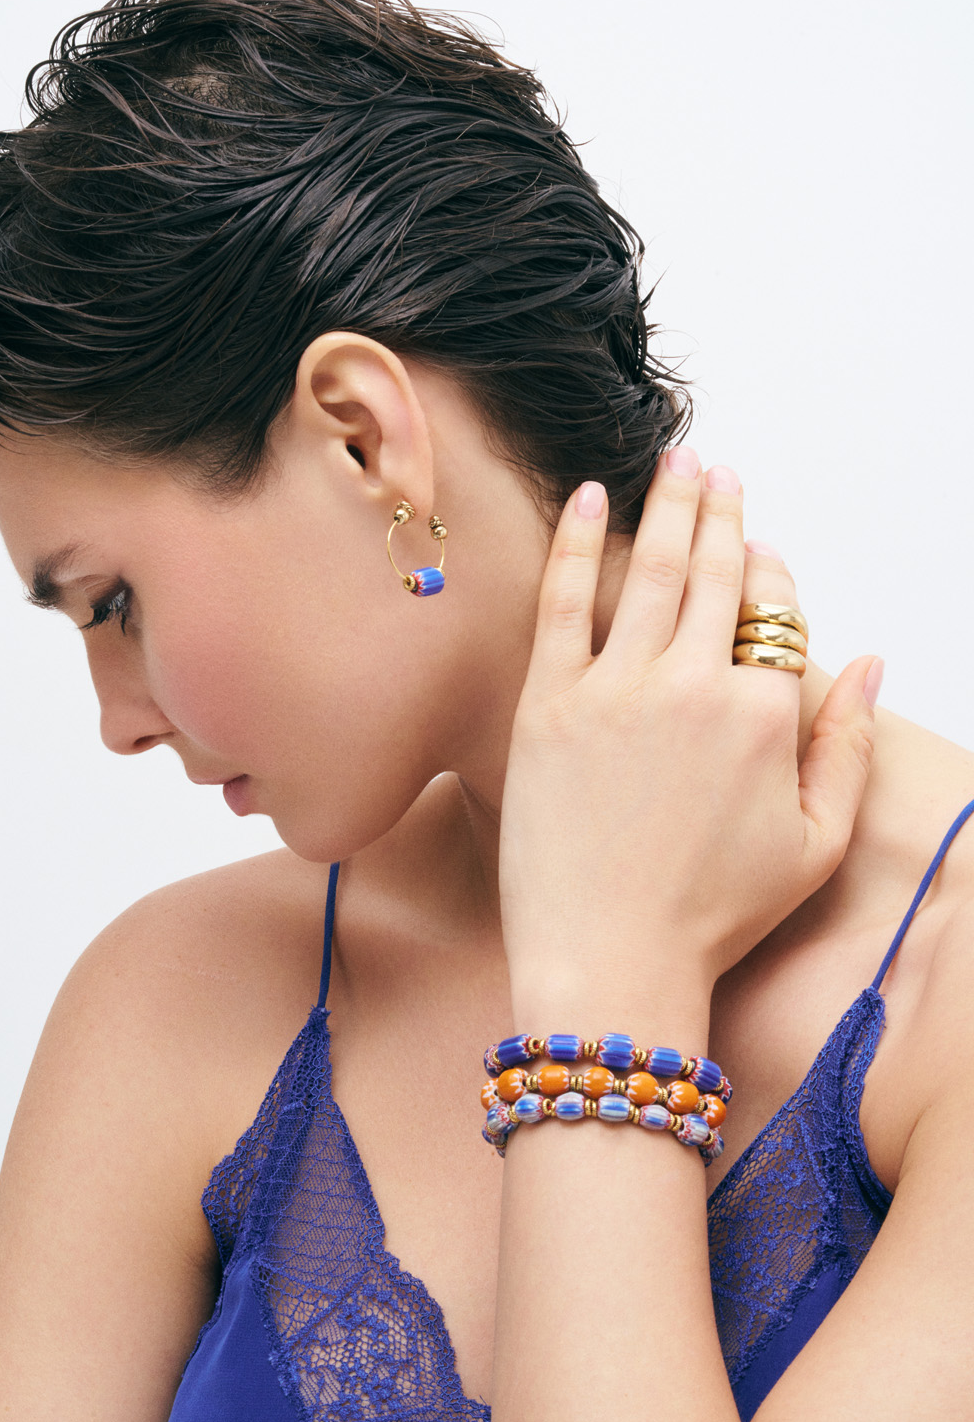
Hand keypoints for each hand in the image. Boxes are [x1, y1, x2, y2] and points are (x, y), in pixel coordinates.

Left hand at [498, 447, 879, 1016]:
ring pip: (652, 571)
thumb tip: (872, 663)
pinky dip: (581, 544)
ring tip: (675, 463)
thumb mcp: (814, 845)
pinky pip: (565, 602)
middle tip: (717, 466)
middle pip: (715, 573)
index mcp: (764, 715)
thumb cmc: (716, 914)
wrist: (610, 958)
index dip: (768, 572)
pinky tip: (591, 498)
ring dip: (668, 506)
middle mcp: (694, 685)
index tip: (758, 545)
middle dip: (721, 510)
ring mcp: (616, 689)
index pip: (773, 612)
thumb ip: (849, 746)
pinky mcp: (549, 703)